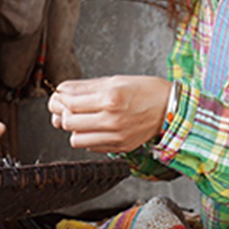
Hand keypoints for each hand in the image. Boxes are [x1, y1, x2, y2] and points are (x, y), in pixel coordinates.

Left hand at [47, 75, 170, 151]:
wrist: (171, 109)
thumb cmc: (146, 91)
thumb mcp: (115, 80)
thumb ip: (85, 87)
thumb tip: (62, 90)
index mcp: (110, 98)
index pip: (69, 103)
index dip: (57, 100)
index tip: (58, 97)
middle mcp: (112, 120)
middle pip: (68, 123)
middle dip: (61, 114)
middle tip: (64, 108)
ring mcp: (115, 137)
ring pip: (75, 140)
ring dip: (74, 129)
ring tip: (82, 119)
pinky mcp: (119, 147)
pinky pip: (90, 147)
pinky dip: (88, 137)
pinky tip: (96, 127)